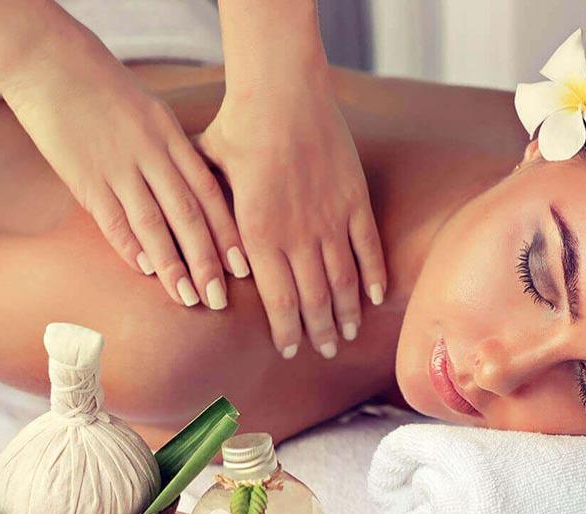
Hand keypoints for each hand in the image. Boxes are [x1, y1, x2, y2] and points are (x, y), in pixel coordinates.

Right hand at [0, 21, 246, 308]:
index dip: (228, 234)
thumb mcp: (152, 114)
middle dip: (207, 261)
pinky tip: (145, 272)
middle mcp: (151, 154)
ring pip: (153, 224)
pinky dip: (129, 246)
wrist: (49, 58)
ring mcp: (118, 166)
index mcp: (172, 139)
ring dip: (172, 265)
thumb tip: (192, 197)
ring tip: (188, 298)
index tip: (243, 268)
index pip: (209, 195)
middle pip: (188, 216)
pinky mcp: (84, 176)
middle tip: (220, 298)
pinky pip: (112, 218)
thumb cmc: (105, 89)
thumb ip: (173, 154)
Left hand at [195, 75, 386, 358]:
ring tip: (349, 334)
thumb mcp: (210, 176)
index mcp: (259, 235)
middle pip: (313, 299)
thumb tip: (211, 258)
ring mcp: (330, 219)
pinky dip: (373, 275)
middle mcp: (297, 236)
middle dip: (319, 331)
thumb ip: (212, 219)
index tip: (291, 350)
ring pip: (343, 280)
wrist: (282, 90)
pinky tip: (375, 297)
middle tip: (323, 351)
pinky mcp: (355, 199)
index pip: (278, 300)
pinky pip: (368, 248)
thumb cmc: (239, 129)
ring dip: (347, 312)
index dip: (287, 331)